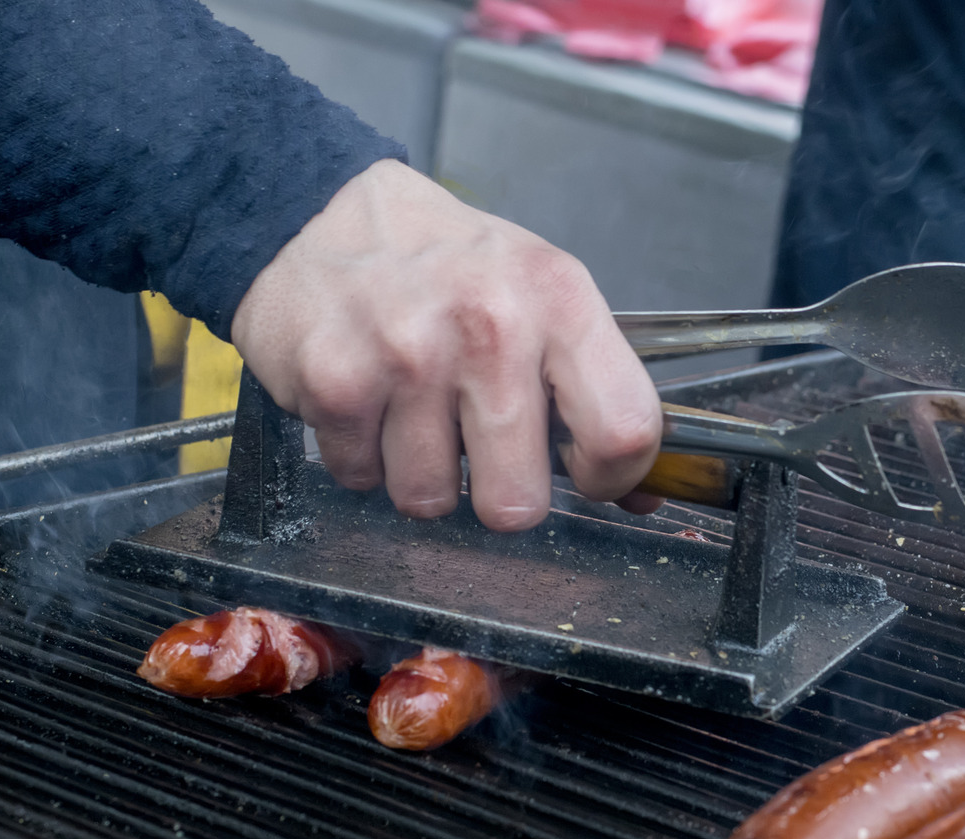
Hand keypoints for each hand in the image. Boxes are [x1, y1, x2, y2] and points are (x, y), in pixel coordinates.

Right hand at [230, 159, 663, 530]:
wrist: (323, 211)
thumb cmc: (450, 266)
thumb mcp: (543, 297)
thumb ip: (596, 391)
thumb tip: (641, 493)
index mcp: (559, 299)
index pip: (624, 431)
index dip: (611, 477)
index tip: (586, 473)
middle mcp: (490, 324)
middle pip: (517, 501)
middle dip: (500, 493)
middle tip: (485, 450)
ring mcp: (408, 354)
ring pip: (430, 500)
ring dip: (422, 473)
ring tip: (416, 412)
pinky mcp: (335, 381)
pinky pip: (362, 478)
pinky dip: (363, 455)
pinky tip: (370, 400)